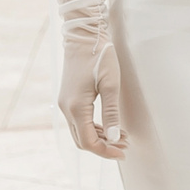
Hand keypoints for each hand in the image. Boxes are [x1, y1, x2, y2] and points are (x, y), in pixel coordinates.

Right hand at [58, 38, 127, 158]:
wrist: (83, 36)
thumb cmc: (99, 56)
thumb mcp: (110, 84)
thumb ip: (111, 113)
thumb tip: (114, 138)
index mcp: (76, 107)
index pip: (89, 142)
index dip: (106, 152)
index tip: (123, 152)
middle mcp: (66, 109)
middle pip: (82, 140)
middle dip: (104, 147)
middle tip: (125, 146)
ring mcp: (65, 103)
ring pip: (80, 132)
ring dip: (100, 138)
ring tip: (122, 136)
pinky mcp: (67, 98)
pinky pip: (78, 121)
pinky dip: (93, 128)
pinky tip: (109, 126)